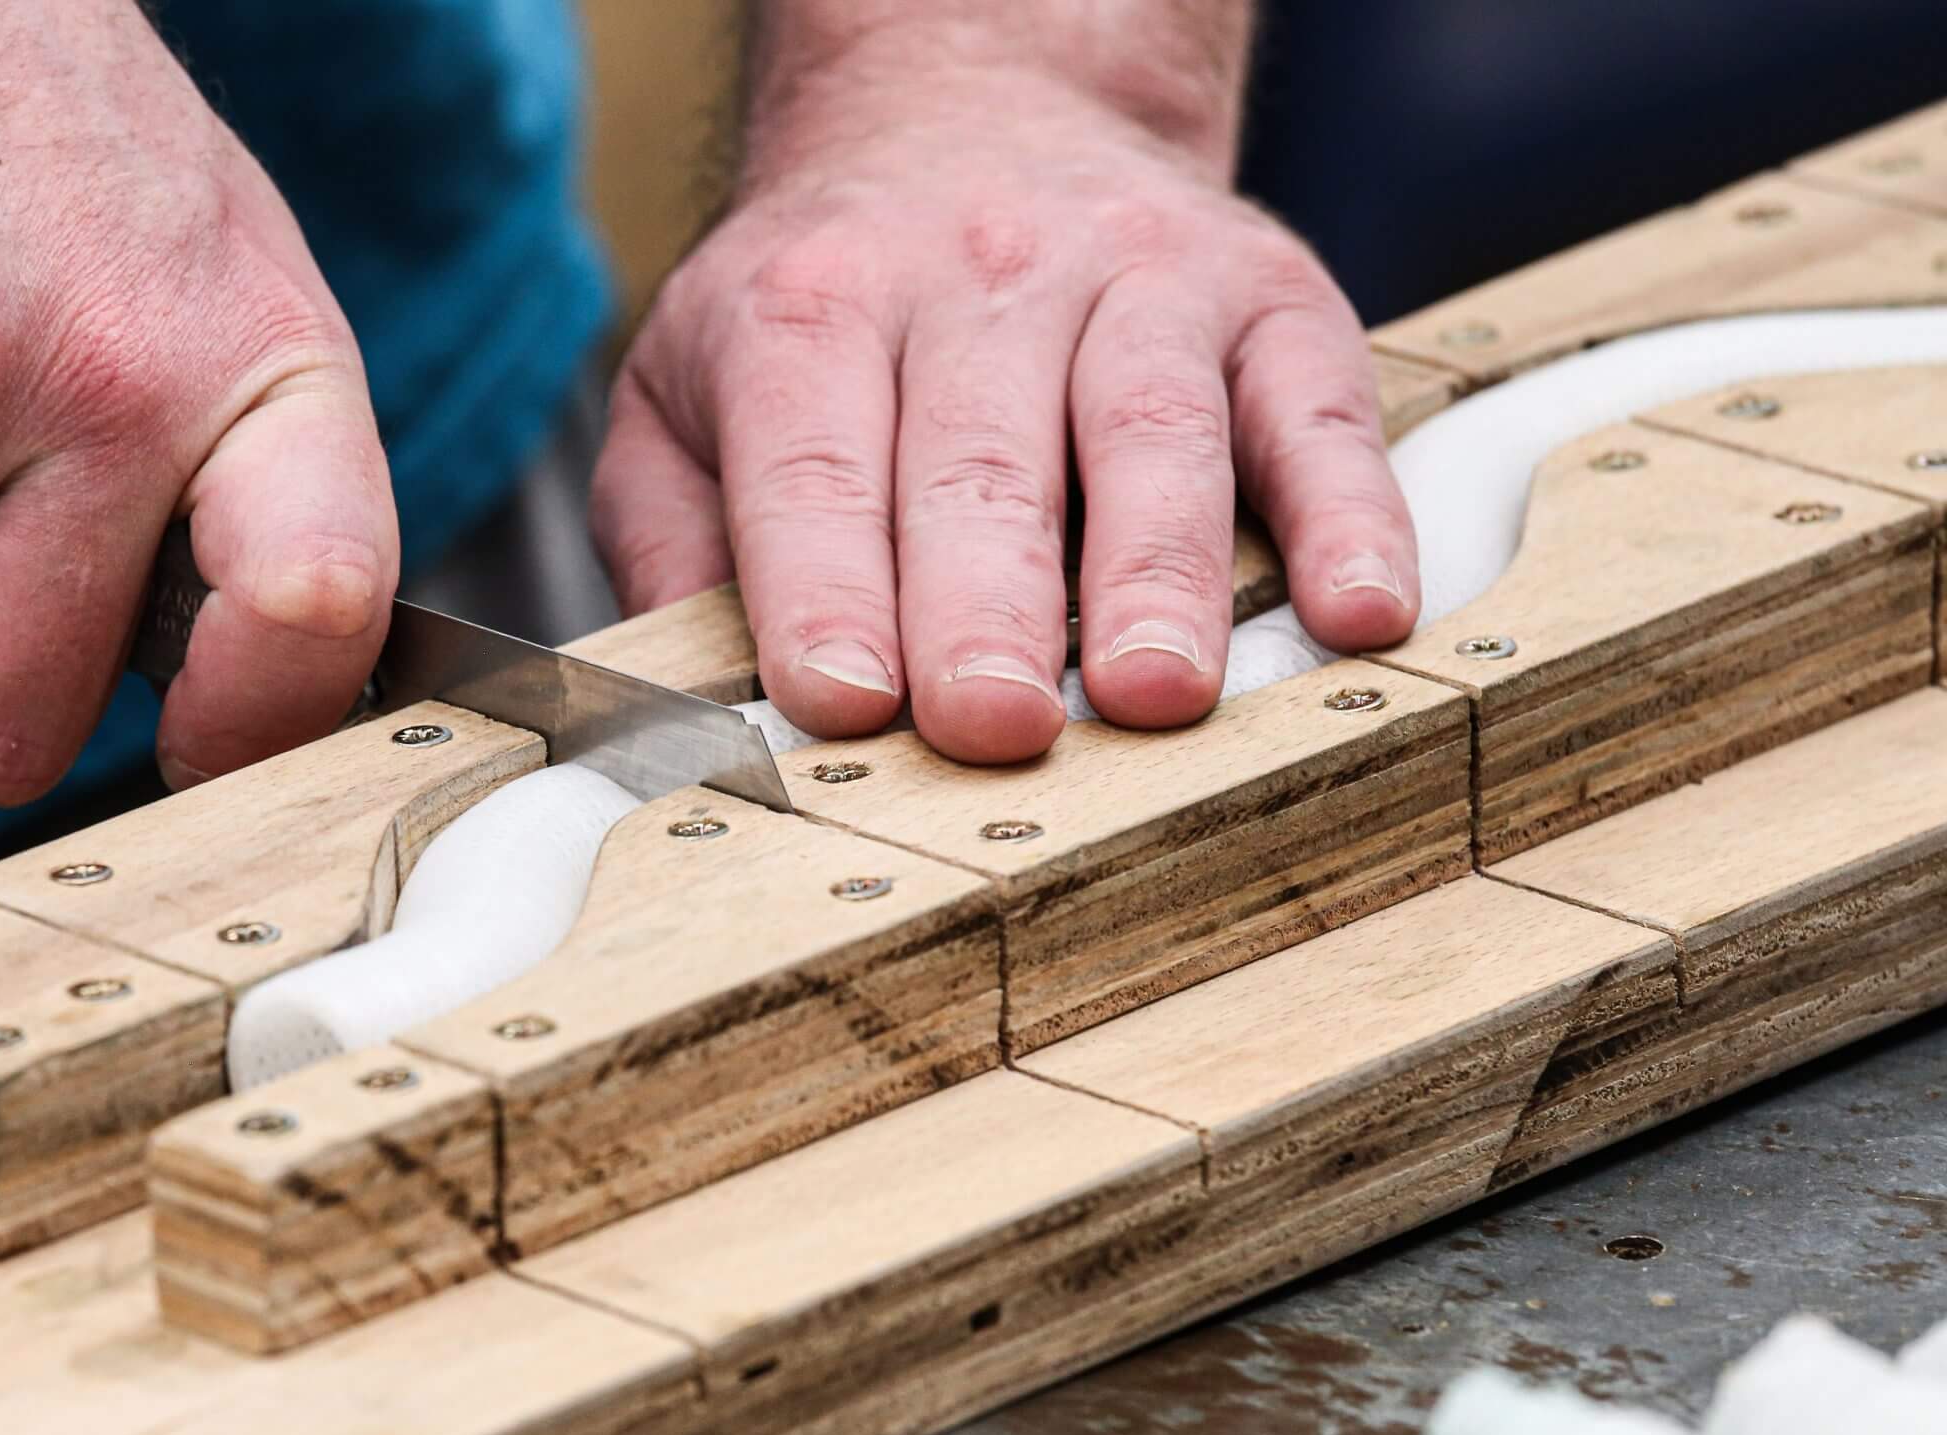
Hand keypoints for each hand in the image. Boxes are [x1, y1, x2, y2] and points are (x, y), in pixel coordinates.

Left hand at [591, 51, 1418, 760]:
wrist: (978, 104)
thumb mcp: (689, 390)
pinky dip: (1349, 511)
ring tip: (1158, 693)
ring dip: (1156, 570)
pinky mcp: (1268, 297)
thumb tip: (679, 703)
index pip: (814, 464)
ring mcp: (1136, 279)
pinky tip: (1361, 608)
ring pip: (1149, 429)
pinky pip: (1315, 407)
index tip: (842, 702)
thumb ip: (677, 537)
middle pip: (979, 457)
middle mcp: (975, 278)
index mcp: (814, 310)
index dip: (824, 586)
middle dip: (985, 600)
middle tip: (989, 724)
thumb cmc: (828, 305)